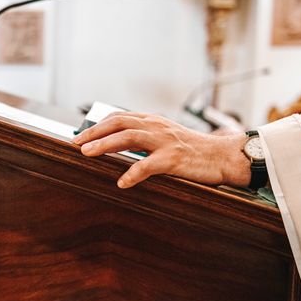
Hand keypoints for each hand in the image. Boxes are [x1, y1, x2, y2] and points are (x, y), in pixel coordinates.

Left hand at [72, 112, 250, 188]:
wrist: (223, 155)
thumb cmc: (193, 150)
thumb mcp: (165, 138)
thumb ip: (144, 138)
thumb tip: (118, 144)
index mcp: (153, 121)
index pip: (119, 117)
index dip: (98, 125)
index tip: (80, 135)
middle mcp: (156, 126)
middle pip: (119, 123)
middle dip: (94, 131)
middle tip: (76, 142)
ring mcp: (165, 141)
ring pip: (129, 137)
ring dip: (105, 144)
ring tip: (88, 153)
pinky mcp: (174, 158)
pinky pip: (149, 165)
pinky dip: (133, 173)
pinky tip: (122, 182)